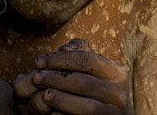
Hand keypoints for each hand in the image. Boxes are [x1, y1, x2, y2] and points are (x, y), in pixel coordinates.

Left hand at [14, 39, 129, 113]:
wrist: (102, 113)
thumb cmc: (88, 85)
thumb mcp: (87, 67)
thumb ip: (78, 53)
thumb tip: (65, 48)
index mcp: (117, 73)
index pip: (86, 59)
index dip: (59, 59)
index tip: (39, 62)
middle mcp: (119, 94)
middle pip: (83, 82)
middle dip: (55, 78)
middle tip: (36, 77)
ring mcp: (115, 112)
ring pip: (86, 106)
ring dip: (60, 99)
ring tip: (44, 94)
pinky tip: (52, 113)